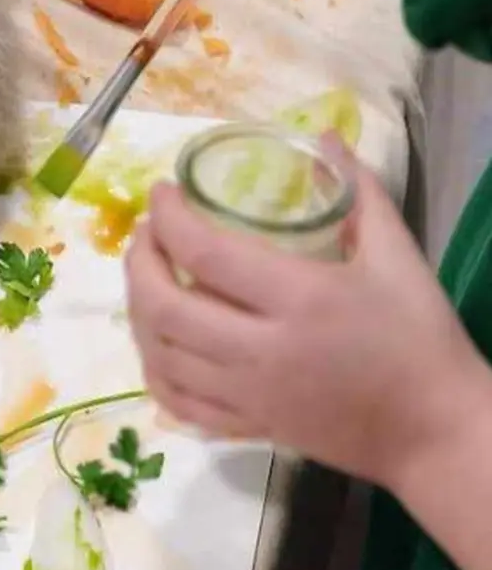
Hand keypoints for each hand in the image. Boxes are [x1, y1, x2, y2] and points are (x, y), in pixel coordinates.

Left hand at [124, 137, 486, 486]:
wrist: (432, 431)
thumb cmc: (417, 338)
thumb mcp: (398, 257)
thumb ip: (359, 192)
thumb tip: (323, 137)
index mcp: (301, 299)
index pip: (206, 253)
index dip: (169, 217)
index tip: (162, 192)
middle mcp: (263, 350)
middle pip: (165, 307)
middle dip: (139, 262)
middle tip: (146, 232)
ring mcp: (248, 394)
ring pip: (160, 354)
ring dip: (138, 309)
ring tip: (146, 275)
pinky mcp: (245, 426)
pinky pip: (174, 400)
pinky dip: (152, 365)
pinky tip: (156, 338)